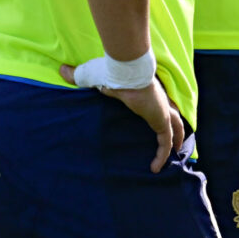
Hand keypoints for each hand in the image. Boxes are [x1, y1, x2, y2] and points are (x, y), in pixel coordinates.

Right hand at [59, 67, 186, 171]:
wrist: (125, 74)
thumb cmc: (113, 75)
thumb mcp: (95, 78)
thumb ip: (80, 76)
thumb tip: (62, 70)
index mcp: (147, 94)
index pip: (158, 104)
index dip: (160, 114)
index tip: (159, 124)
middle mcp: (159, 103)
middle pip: (174, 118)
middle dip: (177, 130)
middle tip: (175, 143)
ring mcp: (163, 112)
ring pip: (175, 130)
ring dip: (175, 143)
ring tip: (171, 157)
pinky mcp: (162, 121)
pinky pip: (165, 142)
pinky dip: (162, 155)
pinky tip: (155, 168)